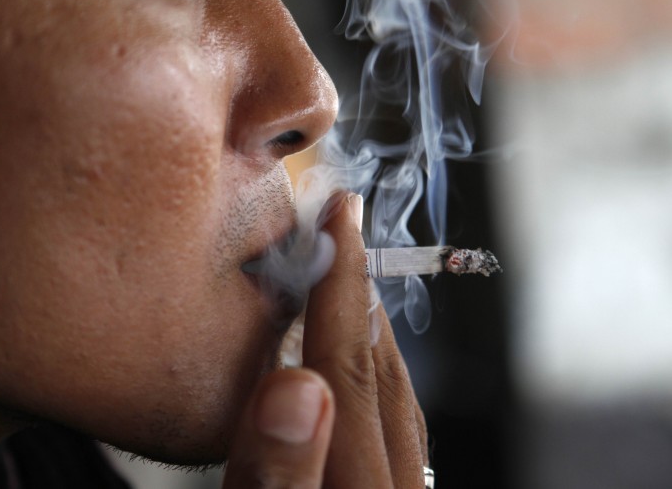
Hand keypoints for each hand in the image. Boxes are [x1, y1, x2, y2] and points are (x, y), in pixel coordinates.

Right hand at [224, 193, 428, 487]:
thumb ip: (279, 475)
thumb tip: (298, 390)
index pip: (351, 372)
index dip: (341, 287)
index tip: (339, 214)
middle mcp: (398, 487)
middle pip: (383, 377)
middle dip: (357, 293)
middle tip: (336, 228)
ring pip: (394, 398)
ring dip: (363, 330)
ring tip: (335, 282)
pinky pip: (390, 424)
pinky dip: (364, 377)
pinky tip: (338, 367)